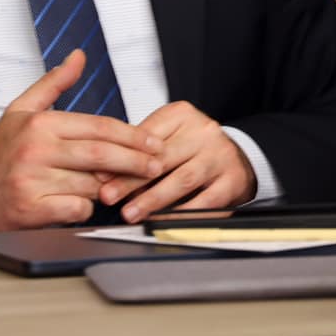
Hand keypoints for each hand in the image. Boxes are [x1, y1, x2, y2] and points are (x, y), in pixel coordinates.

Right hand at [0, 50, 164, 232]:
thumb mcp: (22, 109)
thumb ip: (55, 83)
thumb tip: (78, 57)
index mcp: (41, 125)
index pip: (100, 127)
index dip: (132, 136)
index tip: (152, 143)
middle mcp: (37, 151)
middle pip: (102, 156)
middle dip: (136, 162)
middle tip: (156, 165)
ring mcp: (34, 181)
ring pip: (92, 184)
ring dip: (110, 186)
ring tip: (122, 184)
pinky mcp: (32, 210)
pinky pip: (77, 210)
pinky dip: (87, 208)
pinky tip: (86, 203)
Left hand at [99, 100, 256, 221]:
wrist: (234, 156)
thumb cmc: (190, 147)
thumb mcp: (166, 136)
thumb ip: (138, 151)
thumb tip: (105, 176)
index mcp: (182, 115)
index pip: (148, 136)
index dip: (122, 158)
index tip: (101, 177)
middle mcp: (204, 131)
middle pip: (163, 157)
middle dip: (132, 180)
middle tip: (109, 197)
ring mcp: (220, 155)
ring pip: (183, 179)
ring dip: (153, 199)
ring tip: (131, 213)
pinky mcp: (232, 179)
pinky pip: (206, 200)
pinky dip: (183, 213)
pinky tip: (164, 220)